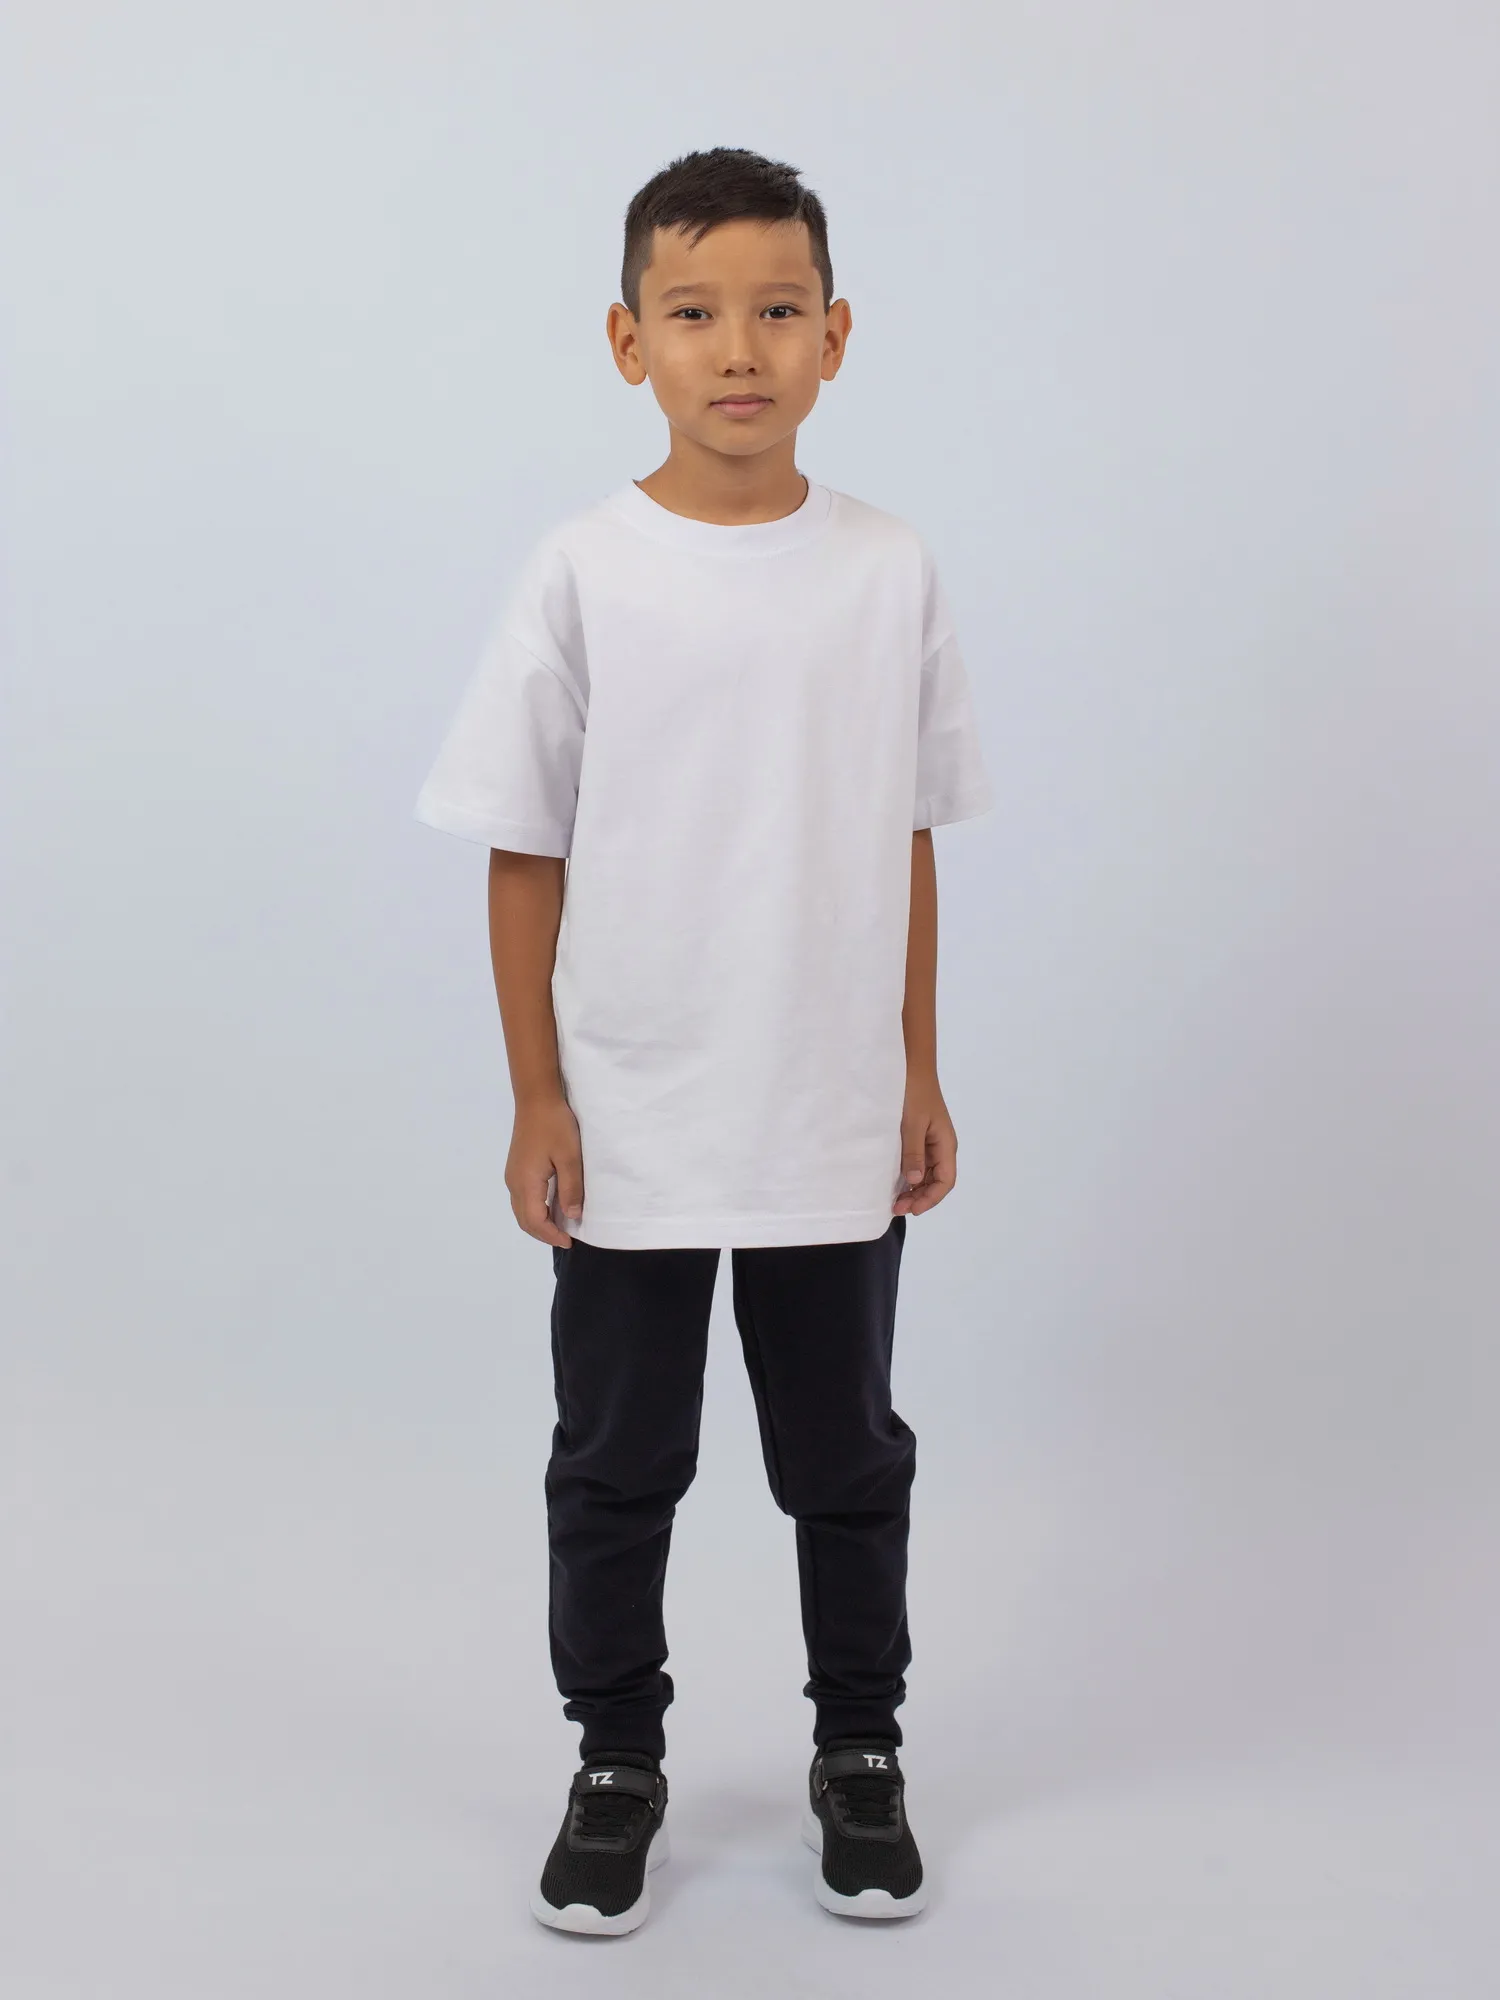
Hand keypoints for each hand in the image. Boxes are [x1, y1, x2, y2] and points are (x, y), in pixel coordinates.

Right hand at [507, 1094, 584, 1246]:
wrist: (536, 1098)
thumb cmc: (555, 1126)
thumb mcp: (569, 1158)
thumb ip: (571, 1189)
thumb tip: (572, 1216)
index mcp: (526, 1183)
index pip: (535, 1221)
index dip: (552, 1235)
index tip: (570, 1242)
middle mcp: (514, 1183)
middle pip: (525, 1220)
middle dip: (544, 1233)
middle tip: (566, 1238)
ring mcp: (513, 1175)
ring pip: (521, 1210)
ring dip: (539, 1222)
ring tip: (560, 1226)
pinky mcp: (516, 1168)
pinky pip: (522, 1198)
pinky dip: (535, 1210)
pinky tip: (552, 1206)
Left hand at [892, 1071, 956, 1216]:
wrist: (911, 1066)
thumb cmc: (913, 1092)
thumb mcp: (912, 1124)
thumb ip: (913, 1152)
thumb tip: (914, 1180)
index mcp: (946, 1144)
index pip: (945, 1181)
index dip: (930, 1198)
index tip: (911, 1208)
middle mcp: (941, 1146)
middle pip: (936, 1181)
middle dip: (919, 1197)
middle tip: (895, 1207)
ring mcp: (930, 1142)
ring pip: (926, 1174)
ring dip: (913, 1189)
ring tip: (894, 1200)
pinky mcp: (919, 1137)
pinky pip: (917, 1163)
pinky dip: (908, 1176)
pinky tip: (894, 1182)